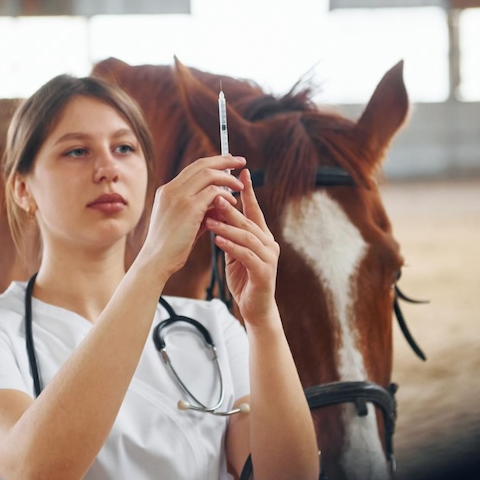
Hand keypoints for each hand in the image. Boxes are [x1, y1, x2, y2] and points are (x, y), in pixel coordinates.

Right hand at [136, 155, 245, 279]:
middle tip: (241, 161)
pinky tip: (232, 202)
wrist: (156, 260)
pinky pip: (213, 192)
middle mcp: (171, 189)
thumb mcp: (185, 222)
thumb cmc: (171, 246)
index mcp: (167, 190)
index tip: (227, 162)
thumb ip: (201, 209)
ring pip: (209, 174)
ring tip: (240, 186)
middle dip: (224, 161)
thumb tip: (221, 203)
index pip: (193, 168)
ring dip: (228, 178)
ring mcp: (179, 196)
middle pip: (202, 164)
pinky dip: (226, 195)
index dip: (212, 163)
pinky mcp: (189, 207)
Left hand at [203, 168, 279, 325]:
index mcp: (262, 235)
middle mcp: (269, 243)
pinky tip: (218, 240)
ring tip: (209, 219)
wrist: (254, 308)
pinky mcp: (264, 272)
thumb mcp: (234, 250)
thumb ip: (230, 232)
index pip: (254, 209)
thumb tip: (214, 210)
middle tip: (214, 195)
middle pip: (249, 220)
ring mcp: (268, 258)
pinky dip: (232, 246)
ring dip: (228, 226)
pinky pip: (247, 255)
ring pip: (248, 236)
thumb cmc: (243, 278)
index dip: (247, 190)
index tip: (240, 171)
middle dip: (231, 207)